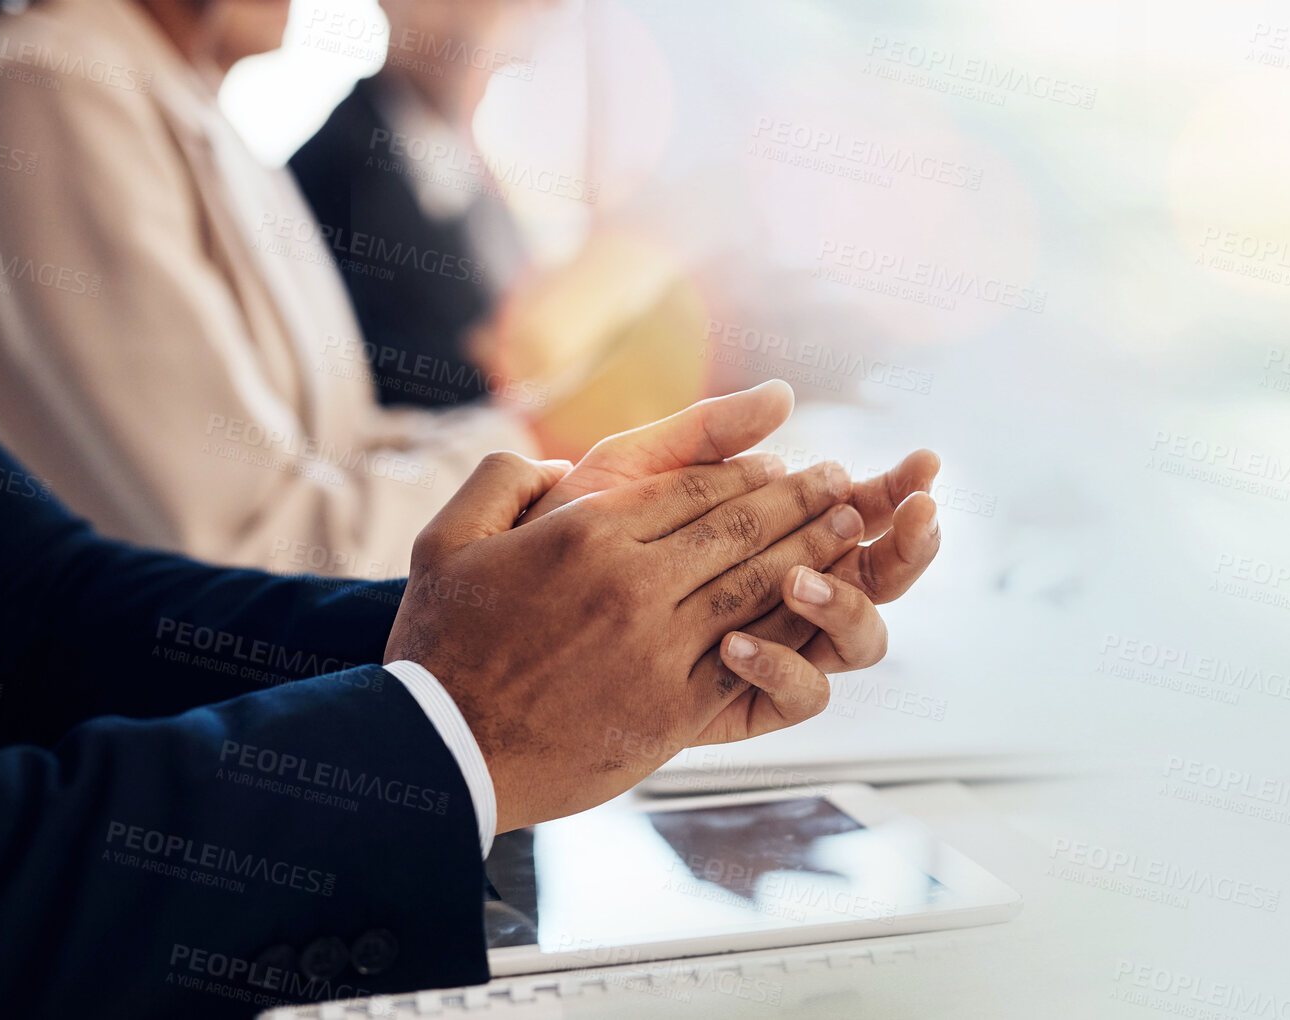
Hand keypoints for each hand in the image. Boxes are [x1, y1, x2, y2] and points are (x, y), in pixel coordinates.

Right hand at [384, 451, 866, 831]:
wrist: (440, 752)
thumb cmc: (440, 646)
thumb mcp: (446, 541)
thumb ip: (502, 480)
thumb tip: (555, 460)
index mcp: (583, 532)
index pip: (690, 488)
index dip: (746, 473)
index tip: (782, 464)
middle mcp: (630, 582)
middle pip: (737, 528)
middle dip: (798, 501)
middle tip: (838, 482)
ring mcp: (657, 646)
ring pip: (755, 583)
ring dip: (812, 550)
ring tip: (849, 527)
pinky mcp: (674, 706)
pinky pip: (751, 654)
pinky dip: (793, 622)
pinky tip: (821, 603)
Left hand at [517, 380, 944, 674]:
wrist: (502, 640)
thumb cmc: (565, 545)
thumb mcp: (627, 472)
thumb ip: (703, 432)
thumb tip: (783, 395)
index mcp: (778, 537)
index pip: (860, 512)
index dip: (896, 490)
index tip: (923, 463)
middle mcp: (790, 597)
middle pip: (879, 573)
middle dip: (907, 541)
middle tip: (920, 510)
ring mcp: (775, 652)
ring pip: (859, 639)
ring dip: (848, 604)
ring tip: (803, 576)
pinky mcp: (744, 707)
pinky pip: (800, 697)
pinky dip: (782, 667)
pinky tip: (737, 640)